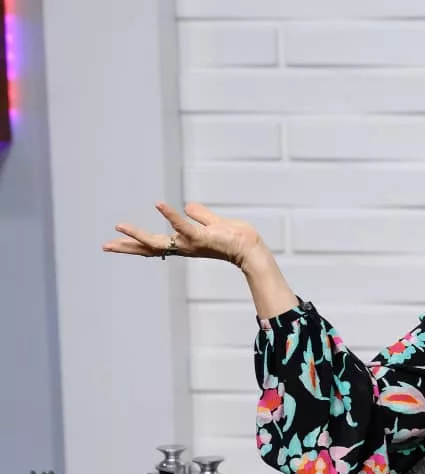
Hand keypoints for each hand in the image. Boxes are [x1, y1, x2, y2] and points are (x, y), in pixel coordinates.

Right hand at [102, 202, 262, 268]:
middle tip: (105, 246)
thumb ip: (200, 215)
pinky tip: (158, 205)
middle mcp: (183, 246)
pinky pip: (184, 226)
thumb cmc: (234, 238)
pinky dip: (171, 216)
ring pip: (160, 241)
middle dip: (127, 247)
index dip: (134, 244)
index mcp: (183, 243)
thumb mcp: (213, 224)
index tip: (113, 244)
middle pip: (150, 247)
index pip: (154, 244)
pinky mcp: (202, 237)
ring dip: (138, 234)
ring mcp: (191, 243)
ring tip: (119, 226)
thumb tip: (187, 207)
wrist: (250, 248)